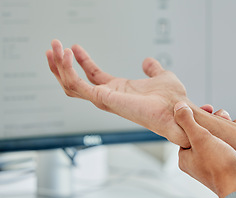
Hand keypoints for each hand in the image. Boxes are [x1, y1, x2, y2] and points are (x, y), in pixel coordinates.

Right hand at [46, 39, 189, 146]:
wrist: (178, 108)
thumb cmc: (172, 98)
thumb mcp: (161, 76)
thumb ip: (152, 69)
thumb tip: (147, 62)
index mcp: (119, 90)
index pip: (93, 76)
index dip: (82, 61)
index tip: (73, 47)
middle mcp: (109, 96)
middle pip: (76, 83)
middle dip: (61, 65)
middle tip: (53, 46)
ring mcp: (105, 99)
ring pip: (71, 85)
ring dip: (59, 66)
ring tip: (54, 48)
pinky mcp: (104, 99)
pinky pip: (78, 85)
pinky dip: (69, 71)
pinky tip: (67, 56)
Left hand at [174, 102, 235, 197]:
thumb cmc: (220, 166)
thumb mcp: (200, 139)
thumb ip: (187, 122)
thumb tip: (177, 107)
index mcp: (185, 156)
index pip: (187, 130)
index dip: (198, 117)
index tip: (210, 109)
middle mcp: (197, 161)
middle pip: (205, 132)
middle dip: (217, 121)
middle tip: (225, 117)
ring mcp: (212, 164)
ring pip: (219, 138)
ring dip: (230, 128)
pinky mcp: (227, 166)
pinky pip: (230, 146)